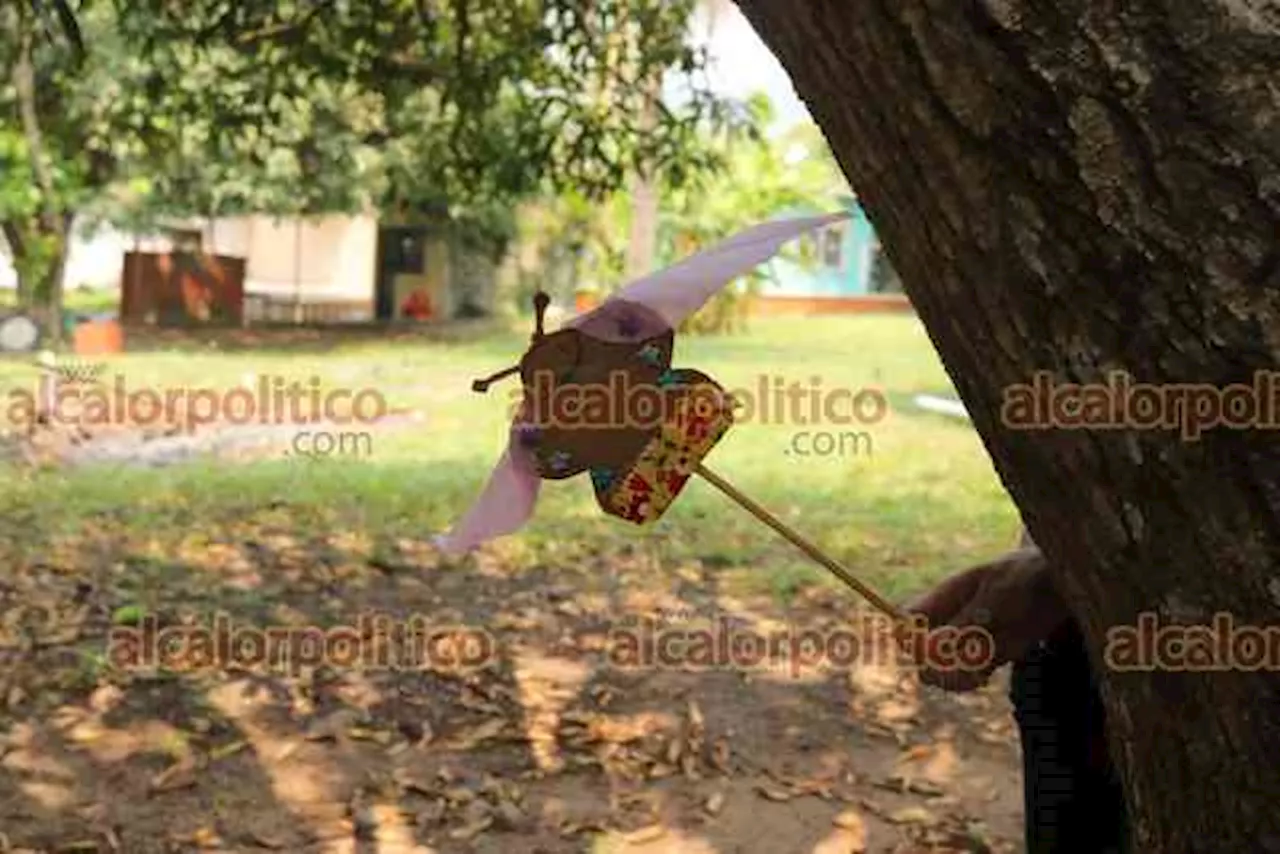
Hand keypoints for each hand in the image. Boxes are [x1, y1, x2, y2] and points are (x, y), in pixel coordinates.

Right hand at [901, 546, 1070, 690]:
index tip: (926, 653)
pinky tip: (982, 675)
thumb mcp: (995, 598)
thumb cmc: (1026, 578)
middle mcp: (954, 620)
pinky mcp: (993, 653)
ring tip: (974, 673)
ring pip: (944, 668)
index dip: (910, 640)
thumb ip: (963, 625)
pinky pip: (969, 674)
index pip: (910, 621)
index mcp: (946, 597)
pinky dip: (971, 679)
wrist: (1064, 582)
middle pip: (923, 651)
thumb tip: (928, 649)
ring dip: (953, 677)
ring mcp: (972, 637)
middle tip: (954, 670)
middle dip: (932, 666)